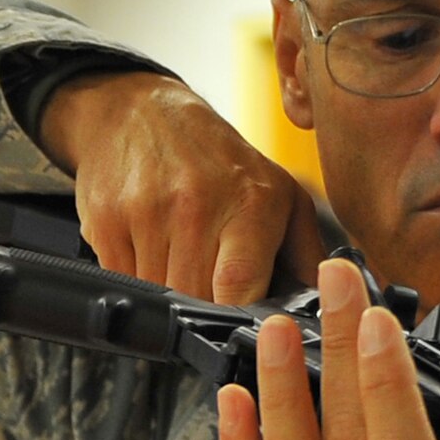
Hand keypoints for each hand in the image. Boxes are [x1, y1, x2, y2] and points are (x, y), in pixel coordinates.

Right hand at [39, 71, 324, 303]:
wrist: (141, 113)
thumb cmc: (222, 163)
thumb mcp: (283, 196)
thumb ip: (308, 256)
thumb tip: (334, 308)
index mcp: (251, 203)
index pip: (240, 286)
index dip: (243, 317)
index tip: (250, 327)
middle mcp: (196, 206)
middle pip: (197, 300)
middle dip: (209, 308)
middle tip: (217, 291)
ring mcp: (144, 214)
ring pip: (159, 296)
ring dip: (173, 295)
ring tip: (186, 263)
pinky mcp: (104, 222)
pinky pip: (124, 281)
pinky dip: (139, 279)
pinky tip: (154, 251)